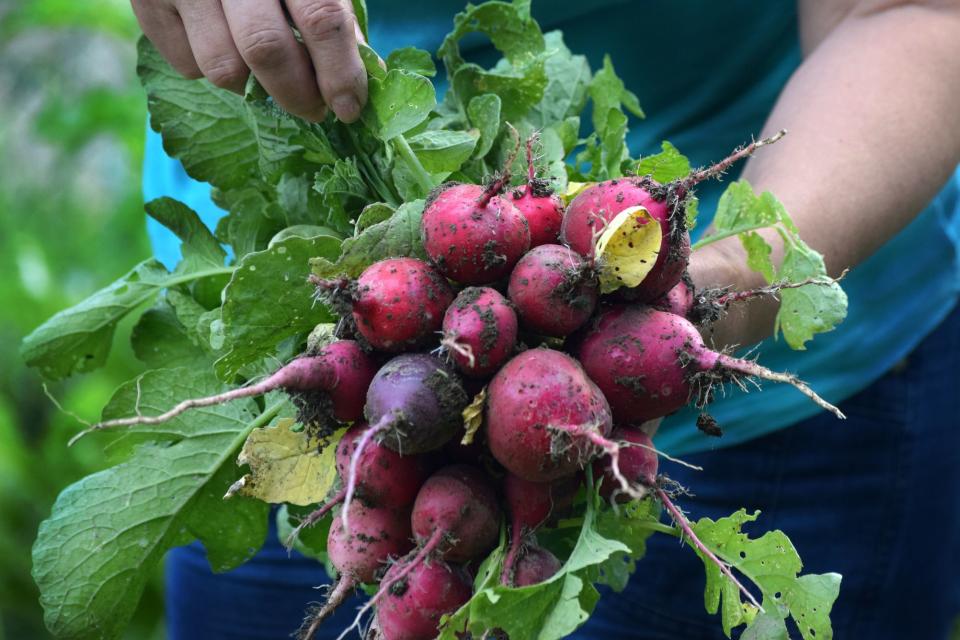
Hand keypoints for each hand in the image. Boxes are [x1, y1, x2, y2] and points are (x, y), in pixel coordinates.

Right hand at [131, 0, 367, 122]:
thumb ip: (332, 17)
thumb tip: (355, 85)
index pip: (320, 17)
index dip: (339, 72)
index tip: (349, 107)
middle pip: (265, 49)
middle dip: (297, 94)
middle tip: (314, 110)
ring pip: (222, 68)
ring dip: (252, 88)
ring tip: (266, 76)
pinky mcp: (147, 0)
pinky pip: (186, 65)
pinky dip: (212, 71)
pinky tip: (223, 47)